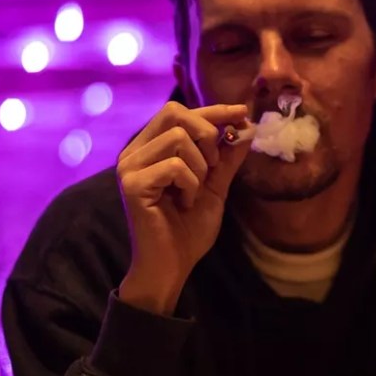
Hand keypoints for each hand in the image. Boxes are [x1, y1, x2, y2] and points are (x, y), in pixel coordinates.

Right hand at [117, 101, 249, 313]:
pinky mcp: (132, 184)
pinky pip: (175, 166)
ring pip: (178, 138)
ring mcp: (129, 167)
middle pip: (174, 112)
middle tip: (212, 167)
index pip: (179, 112)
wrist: (171, 266)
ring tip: (193, 193)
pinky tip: (183, 204)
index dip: (214, 109)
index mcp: (150, 148)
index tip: (243, 112)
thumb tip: (245, 126)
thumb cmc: (188, 229)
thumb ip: (225, 158)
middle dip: (206, 134)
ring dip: (199, 167)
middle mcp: (134, 152)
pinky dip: (190, 185)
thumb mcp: (215, 186)